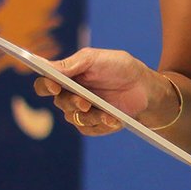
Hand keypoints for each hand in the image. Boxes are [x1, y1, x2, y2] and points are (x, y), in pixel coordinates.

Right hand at [32, 47, 153, 135]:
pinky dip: (102, 125)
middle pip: (59, 102)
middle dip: (72, 103)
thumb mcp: (97, 59)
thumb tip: (47, 68)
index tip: (54, 86)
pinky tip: (115, 120)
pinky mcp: (94, 124)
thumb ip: (73, 63)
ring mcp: (81, 111)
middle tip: (85, 102)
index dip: (45, 86)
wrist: (145, 87)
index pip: (44, 83)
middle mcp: (70, 94)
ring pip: (74, 118)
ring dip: (91, 116)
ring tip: (109, 113)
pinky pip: (88, 130)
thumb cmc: (120, 67)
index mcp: (67, 76)